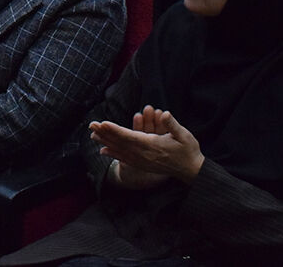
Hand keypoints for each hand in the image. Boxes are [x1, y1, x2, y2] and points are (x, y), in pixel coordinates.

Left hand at [90, 105, 204, 186]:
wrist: (191, 170)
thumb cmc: (188, 150)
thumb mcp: (184, 135)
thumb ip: (173, 124)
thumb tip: (165, 113)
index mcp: (152, 145)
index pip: (129, 136)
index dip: (115, 130)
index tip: (103, 123)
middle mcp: (144, 154)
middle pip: (120, 143)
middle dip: (105, 133)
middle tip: (91, 125)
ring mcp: (142, 161)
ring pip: (120, 150)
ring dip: (106, 142)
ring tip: (93, 135)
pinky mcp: (142, 164)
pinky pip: (124, 159)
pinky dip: (113, 154)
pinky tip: (103, 150)